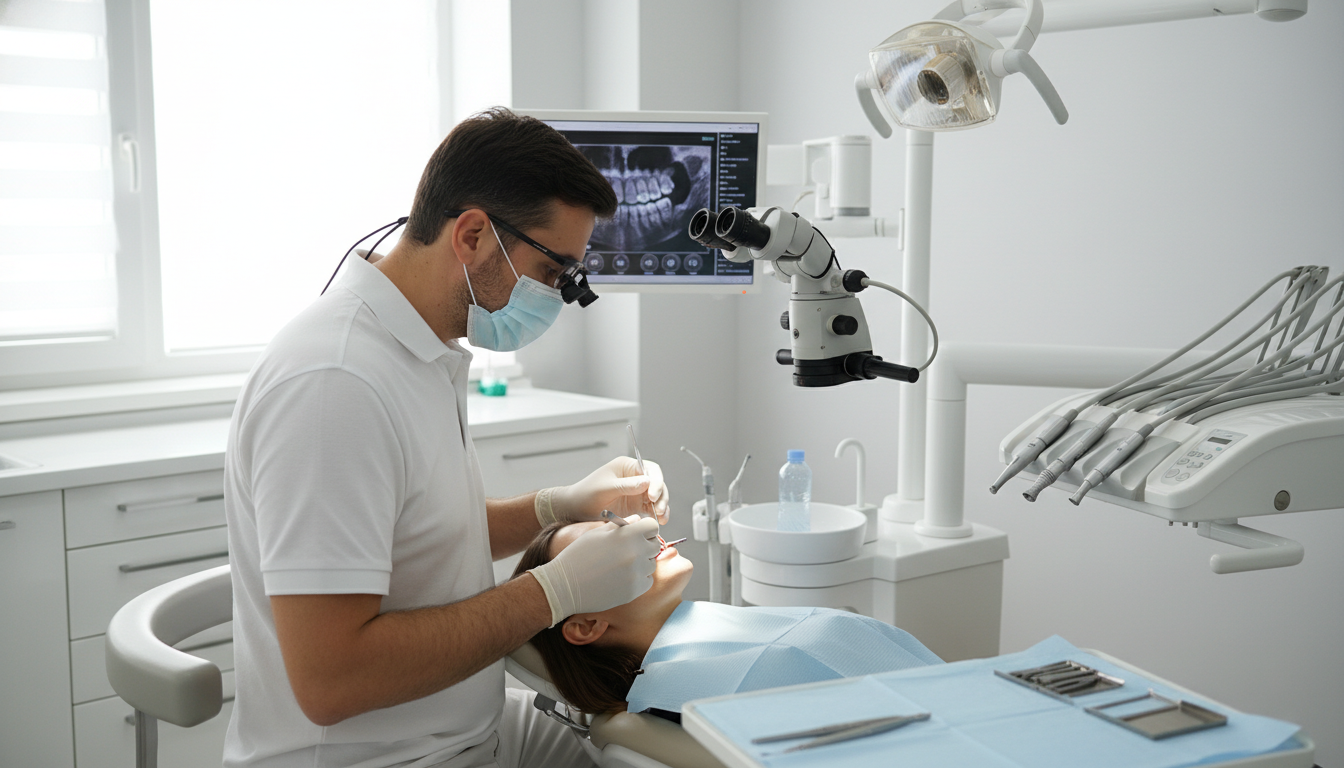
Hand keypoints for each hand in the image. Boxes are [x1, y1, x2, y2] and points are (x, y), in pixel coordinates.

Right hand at [528, 515, 659, 625]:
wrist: (565, 586)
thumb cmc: (578, 556)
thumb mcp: (597, 534)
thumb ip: (621, 525)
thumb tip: (638, 520)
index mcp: (627, 535)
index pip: (653, 526)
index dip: (645, 529)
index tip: (638, 534)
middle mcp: (635, 553)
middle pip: (655, 545)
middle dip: (645, 546)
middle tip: (629, 550)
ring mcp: (636, 574)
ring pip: (651, 564)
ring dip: (641, 563)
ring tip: (620, 566)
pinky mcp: (634, 591)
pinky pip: (646, 581)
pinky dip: (638, 579)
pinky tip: (620, 578)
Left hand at [553, 456, 669, 524]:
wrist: (576, 509)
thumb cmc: (586, 494)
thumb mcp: (605, 488)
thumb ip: (626, 486)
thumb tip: (647, 482)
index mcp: (627, 467)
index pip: (649, 469)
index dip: (656, 481)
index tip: (652, 495)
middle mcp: (634, 477)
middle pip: (657, 483)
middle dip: (661, 496)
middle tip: (659, 510)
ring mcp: (637, 492)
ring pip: (658, 497)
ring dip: (662, 506)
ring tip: (661, 518)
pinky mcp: (636, 506)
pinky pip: (652, 508)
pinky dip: (657, 514)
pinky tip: (660, 521)